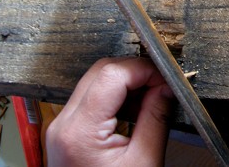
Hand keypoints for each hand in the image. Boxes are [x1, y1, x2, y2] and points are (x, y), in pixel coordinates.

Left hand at [46, 57, 173, 166]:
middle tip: (162, 85)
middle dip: (136, 72)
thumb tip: (167, 85)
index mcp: (80, 132)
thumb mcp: (144, 161)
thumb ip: (156, 117)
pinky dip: (116, 95)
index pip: (112, 74)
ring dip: (126, 82)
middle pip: (102, 71)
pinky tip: (134, 109)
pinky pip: (92, 96)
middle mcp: (64, 124)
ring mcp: (61, 126)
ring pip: (96, 79)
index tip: (166, 77)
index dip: (144, 69)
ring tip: (150, 100)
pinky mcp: (66, 130)